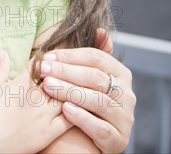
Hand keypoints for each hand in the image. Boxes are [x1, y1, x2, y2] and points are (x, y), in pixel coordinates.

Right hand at [0, 50, 72, 153]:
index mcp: (22, 84)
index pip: (38, 66)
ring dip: (71, 89)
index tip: (50, 54)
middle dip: (62, 71)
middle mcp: (36, 97)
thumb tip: (3, 51)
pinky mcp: (49, 133)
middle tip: (68, 67)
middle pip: (57, 79)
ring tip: (77, 84)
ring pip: (66, 97)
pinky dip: (77, 110)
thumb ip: (0, 68)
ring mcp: (44, 116)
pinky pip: (70, 120)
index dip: (45, 58)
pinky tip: (80, 106)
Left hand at [39, 30, 135, 152]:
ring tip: (48, 87)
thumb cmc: (79, 101)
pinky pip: (101, 128)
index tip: (47, 56)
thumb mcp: (83, 77)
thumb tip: (100, 31)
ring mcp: (124, 118)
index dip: (70, 55)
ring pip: (98, 101)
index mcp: (120, 74)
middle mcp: (126, 95)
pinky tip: (65, 110)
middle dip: (66, 72)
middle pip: (96, 77)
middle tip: (44, 70)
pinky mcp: (118, 140)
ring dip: (70, 91)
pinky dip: (82, 117)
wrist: (79, 139)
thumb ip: (88, 56)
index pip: (96, 58)